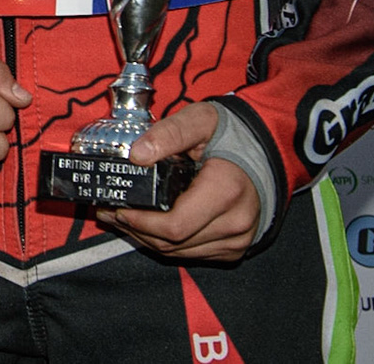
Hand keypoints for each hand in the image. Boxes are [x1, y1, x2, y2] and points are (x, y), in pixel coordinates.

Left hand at [98, 102, 260, 261]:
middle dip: (135, 230)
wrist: (264, 152)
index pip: (175, 225)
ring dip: (146, 239)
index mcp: (226, 191)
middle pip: (173, 243)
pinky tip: (149, 226)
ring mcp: (236, 239)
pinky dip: (167, 243)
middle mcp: (235, 222)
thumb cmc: (232, 135)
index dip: (140, 222)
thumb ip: (168, 134)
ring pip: (179, 252)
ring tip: (122, 218)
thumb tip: (137, 154)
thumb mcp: (200, 120)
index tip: (118, 208)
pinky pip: (192, 253)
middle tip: (109, 212)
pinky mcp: (234, 247)